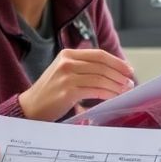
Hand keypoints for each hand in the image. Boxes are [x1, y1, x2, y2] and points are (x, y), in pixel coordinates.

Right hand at [19, 48, 134, 121]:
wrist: (30, 107)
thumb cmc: (50, 92)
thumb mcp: (64, 72)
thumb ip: (83, 68)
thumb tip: (113, 71)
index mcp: (67, 54)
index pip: (99, 54)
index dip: (117, 61)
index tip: (128, 69)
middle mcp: (67, 62)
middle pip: (102, 65)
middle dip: (119, 73)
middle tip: (130, 81)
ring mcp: (67, 76)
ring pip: (100, 77)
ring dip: (116, 85)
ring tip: (126, 90)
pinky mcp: (68, 91)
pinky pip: (95, 90)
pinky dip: (108, 93)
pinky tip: (115, 96)